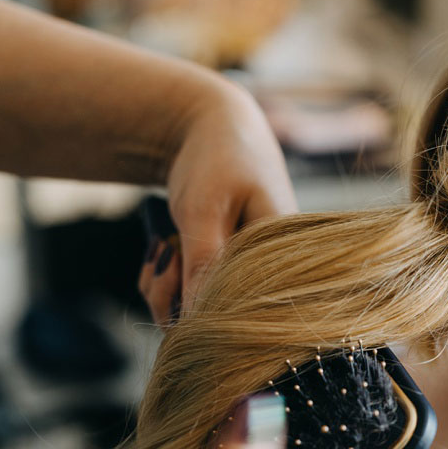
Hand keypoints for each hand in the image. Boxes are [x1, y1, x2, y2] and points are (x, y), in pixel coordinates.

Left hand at [159, 87, 295, 320]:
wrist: (212, 127)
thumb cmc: (219, 159)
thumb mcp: (204, 209)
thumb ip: (204, 264)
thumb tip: (197, 322)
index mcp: (286, 260)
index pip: (248, 313)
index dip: (202, 310)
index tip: (172, 271)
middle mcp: (272, 274)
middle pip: (219, 320)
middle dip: (174, 295)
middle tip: (161, 252)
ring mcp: (248, 274)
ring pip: (196, 311)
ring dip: (165, 286)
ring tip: (162, 247)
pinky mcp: (227, 272)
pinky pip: (190, 297)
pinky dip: (167, 279)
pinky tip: (165, 250)